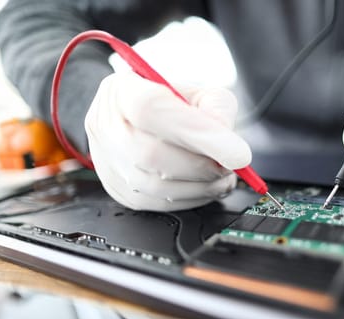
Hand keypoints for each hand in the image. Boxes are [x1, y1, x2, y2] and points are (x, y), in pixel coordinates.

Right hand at [85, 72, 250, 210]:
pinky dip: (190, 198)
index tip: (237, 153)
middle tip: (230, 165)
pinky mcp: (119, 190)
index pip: (152, 110)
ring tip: (222, 176)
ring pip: (155, 185)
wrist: (138, 118)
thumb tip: (227, 142)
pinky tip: (205, 186)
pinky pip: (157, 203)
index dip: (198, 133)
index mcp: (122, 91)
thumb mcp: (198, 91)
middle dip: (202, 166)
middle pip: (151, 154)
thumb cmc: (169, 103)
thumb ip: (216, 108)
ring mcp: (108, 162)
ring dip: (200, 186)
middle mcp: (106, 126)